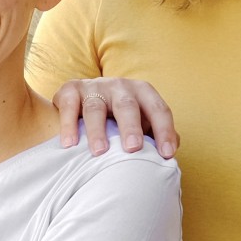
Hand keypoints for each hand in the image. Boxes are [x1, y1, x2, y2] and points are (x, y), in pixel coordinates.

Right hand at [49, 77, 179, 157]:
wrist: (83, 99)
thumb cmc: (118, 117)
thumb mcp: (141, 120)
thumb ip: (156, 132)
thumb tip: (172, 148)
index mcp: (143, 93)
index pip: (158, 110)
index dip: (164, 130)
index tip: (166, 154)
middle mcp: (120, 86)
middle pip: (127, 106)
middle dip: (131, 127)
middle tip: (133, 148)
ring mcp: (94, 87)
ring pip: (96, 108)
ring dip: (98, 130)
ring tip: (99, 152)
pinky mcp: (71, 90)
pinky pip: (69, 106)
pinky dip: (69, 125)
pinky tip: (69, 144)